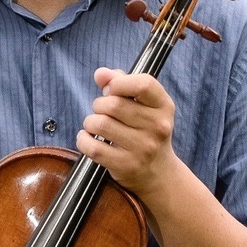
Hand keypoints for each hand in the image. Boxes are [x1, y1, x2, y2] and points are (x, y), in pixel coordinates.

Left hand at [76, 68, 183, 197]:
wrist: (158, 172)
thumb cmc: (144, 130)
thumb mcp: (143, 105)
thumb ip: (121, 83)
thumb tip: (100, 73)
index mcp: (164, 106)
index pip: (143, 83)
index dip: (119, 82)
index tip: (111, 89)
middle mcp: (158, 126)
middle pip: (113, 104)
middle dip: (99, 105)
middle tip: (101, 111)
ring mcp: (143, 148)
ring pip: (100, 124)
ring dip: (90, 122)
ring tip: (95, 125)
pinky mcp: (126, 165)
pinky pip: (93, 147)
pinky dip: (83, 140)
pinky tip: (88, 139)